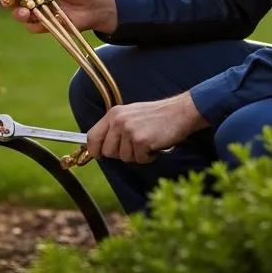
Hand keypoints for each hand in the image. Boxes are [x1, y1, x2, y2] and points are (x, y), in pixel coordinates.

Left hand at [86, 92, 208, 163]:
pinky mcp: (141, 140)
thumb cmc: (155, 117)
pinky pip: (139, 160)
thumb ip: (115, 128)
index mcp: (114, 114)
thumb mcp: (130, 116)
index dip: (94, 150)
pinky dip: (148, 157)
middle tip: (136, 145)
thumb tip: (100, 148)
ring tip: (147, 141)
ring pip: (124, 158)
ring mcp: (129, 130)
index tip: (98, 156)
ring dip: (137, 155)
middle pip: (107, 151)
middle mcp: (118, 120)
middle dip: (120, 154)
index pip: (92, 136)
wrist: (179, 112)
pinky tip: (154, 144)